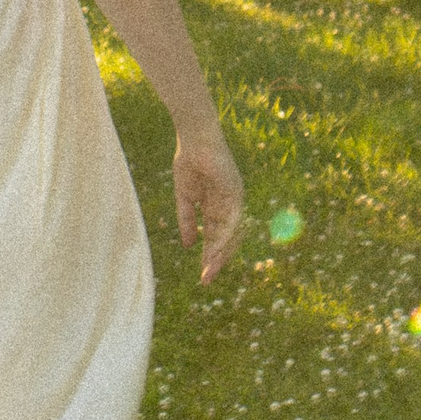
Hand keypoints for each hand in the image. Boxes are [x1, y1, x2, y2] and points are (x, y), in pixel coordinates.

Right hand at [172, 125, 244, 284]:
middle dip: (215, 260)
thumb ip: (188, 220)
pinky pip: (230, 219)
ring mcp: (233, 200)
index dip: (209, 255)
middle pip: (224, 239)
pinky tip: (214, 249)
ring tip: (209, 270)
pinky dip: (222, 236)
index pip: (215, 236)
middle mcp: (228, 206)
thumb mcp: (184, 197)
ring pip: (229, 233)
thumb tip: (189, 245)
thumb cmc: (189, 162)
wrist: (194, 139)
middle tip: (206, 280)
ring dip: (219, 253)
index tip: (202, 273)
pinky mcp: (235, 193)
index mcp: (216, 206)